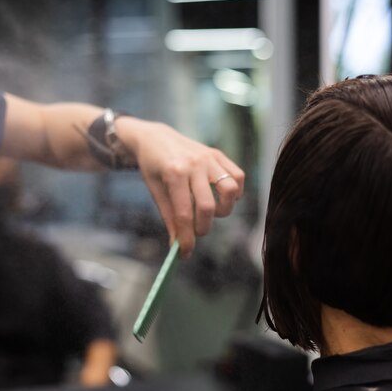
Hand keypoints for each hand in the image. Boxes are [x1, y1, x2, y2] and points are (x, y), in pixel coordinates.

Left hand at [116, 117, 244, 256]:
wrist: (155, 137)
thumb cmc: (153, 166)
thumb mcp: (155, 191)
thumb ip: (169, 217)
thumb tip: (178, 245)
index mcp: (174, 173)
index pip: (184, 214)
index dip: (186, 238)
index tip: (185, 253)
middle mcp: (194, 164)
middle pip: (208, 206)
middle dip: (203, 227)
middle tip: (196, 231)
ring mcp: (209, 157)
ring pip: (231, 190)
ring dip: (224, 209)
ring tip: (211, 212)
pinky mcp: (218, 154)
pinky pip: (238, 176)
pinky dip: (235, 192)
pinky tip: (222, 197)